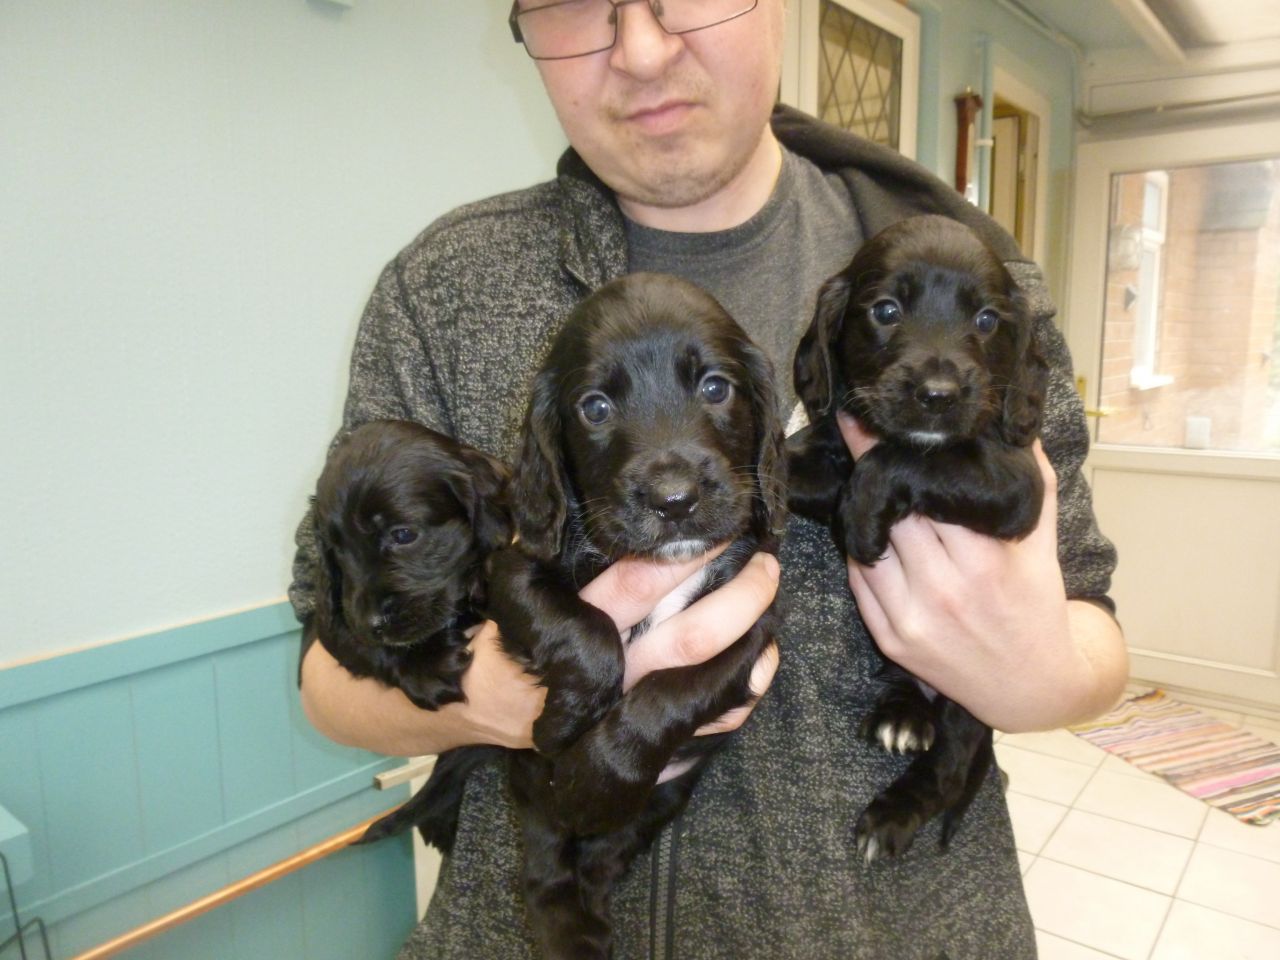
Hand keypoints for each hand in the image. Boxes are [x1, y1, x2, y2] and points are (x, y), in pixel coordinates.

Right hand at [299, 550, 780, 756]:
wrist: (472, 700)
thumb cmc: (502, 621)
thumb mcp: (517, 566)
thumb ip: (549, 526)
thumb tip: (588, 468)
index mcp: (569, 617)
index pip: (640, 581)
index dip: (692, 553)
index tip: (727, 525)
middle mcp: (600, 670)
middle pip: (687, 638)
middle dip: (740, 599)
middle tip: (766, 565)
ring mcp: (617, 716)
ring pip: (700, 690)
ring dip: (749, 651)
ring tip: (772, 614)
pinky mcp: (630, 746)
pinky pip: (696, 734)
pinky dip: (735, 703)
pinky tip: (756, 668)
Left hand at [836, 412, 1123, 731]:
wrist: (1033, 687)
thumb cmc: (1037, 604)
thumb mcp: (1043, 542)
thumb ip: (1034, 482)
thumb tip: (1019, 424)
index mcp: (983, 562)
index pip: (926, 495)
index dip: (900, 457)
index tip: (874, 421)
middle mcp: (942, 591)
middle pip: (891, 516)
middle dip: (876, 476)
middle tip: (861, 437)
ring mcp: (911, 619)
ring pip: (866, 546)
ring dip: (863, 514)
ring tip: (865, 484)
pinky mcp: (890, 641)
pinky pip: (858, 582)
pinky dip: (860, 553)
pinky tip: (869, 532)